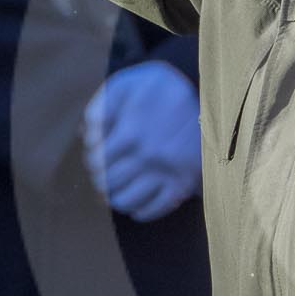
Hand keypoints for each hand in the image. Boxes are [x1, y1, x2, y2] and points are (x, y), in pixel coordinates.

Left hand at [81, 60, 202, 223]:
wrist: (208, 93)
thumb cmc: (161, 87)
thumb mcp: (127, 84)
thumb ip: (101, 107)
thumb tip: (86, 137)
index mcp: (130, 133)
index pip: (96, 161)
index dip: (91, 160)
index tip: (97, 156)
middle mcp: (147, 157)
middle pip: (108, 183)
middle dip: (101, 179)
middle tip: (105, 175)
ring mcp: (166, 172)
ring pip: (127, 200)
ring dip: (116, 198)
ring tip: (115, 192)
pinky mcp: (183, 183)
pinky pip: (157, 208)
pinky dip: (141, 211)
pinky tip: (136, 205)